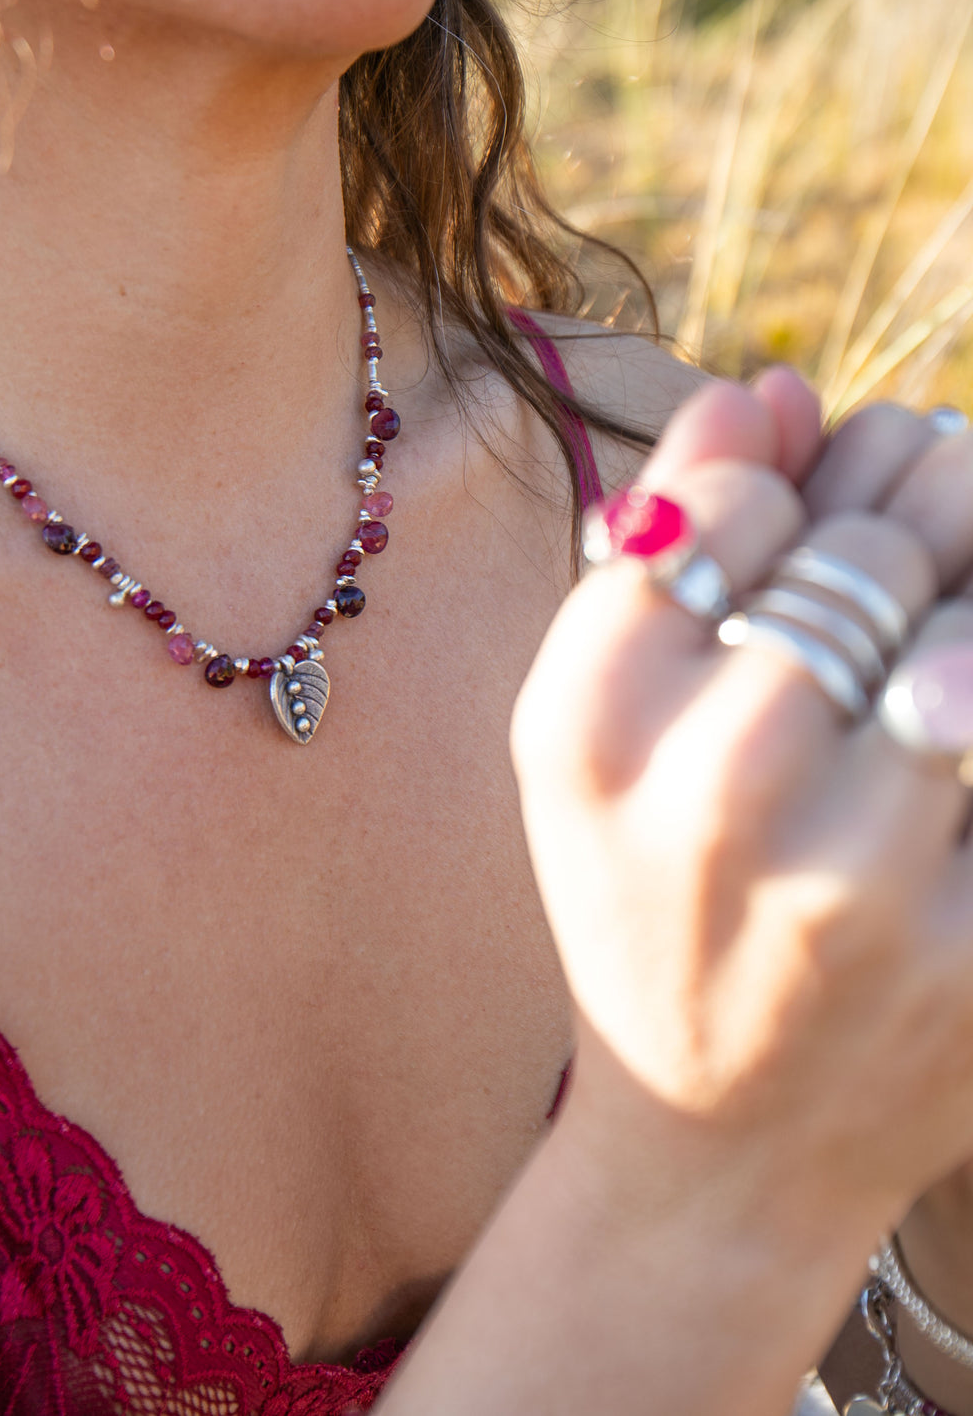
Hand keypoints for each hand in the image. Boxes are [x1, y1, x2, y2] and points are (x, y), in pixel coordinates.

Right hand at [512, 376, 972, 1239]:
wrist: (719, 1138)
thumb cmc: (644, 896)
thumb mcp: (591, 731)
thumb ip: (663, 542)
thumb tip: (779, 386)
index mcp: (588, 724)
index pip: (732, 501)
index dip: (775, 505)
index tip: (775, 561)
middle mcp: (711, 792)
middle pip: (868, 553)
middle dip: (895, 544)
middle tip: (892, 583)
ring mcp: (858, 882)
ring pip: (966, 630)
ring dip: (962, 611)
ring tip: (919, 667)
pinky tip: (938, 729)